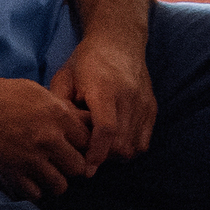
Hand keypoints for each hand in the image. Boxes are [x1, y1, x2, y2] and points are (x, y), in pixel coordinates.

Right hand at [0, 71, 102, 196]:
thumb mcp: (36, 91)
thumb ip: (61, 108)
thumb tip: (84, 119)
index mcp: (58, 115)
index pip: (89, 141)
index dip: (82, 146)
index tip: (74, 147)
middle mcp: (48, 139)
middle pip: (79, 167)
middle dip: (71, 167)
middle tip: (60, 164)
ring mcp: (30, 158)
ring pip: (60, 186)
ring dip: (54, 181)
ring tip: (45, 174)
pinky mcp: (11, 173)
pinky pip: (35, 194)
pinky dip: (33, 190)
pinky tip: (27, 179)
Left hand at [50, 32, 157, 165]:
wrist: (119, 40)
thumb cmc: (86, 60)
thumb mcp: (64, 77)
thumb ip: (60, 105)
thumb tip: (58, 136)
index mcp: (105, 89)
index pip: (107, 129)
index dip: (96, 153)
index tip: (86, 169)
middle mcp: (129, 97)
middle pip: (122, 144)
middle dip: (104, 158)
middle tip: (87, 155)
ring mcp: (143, 103)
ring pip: (134, 147)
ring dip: (117, 155)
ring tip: (101, 148)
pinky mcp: (152, 108)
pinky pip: (144, 141)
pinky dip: (130, 148)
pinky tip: (115, 141)